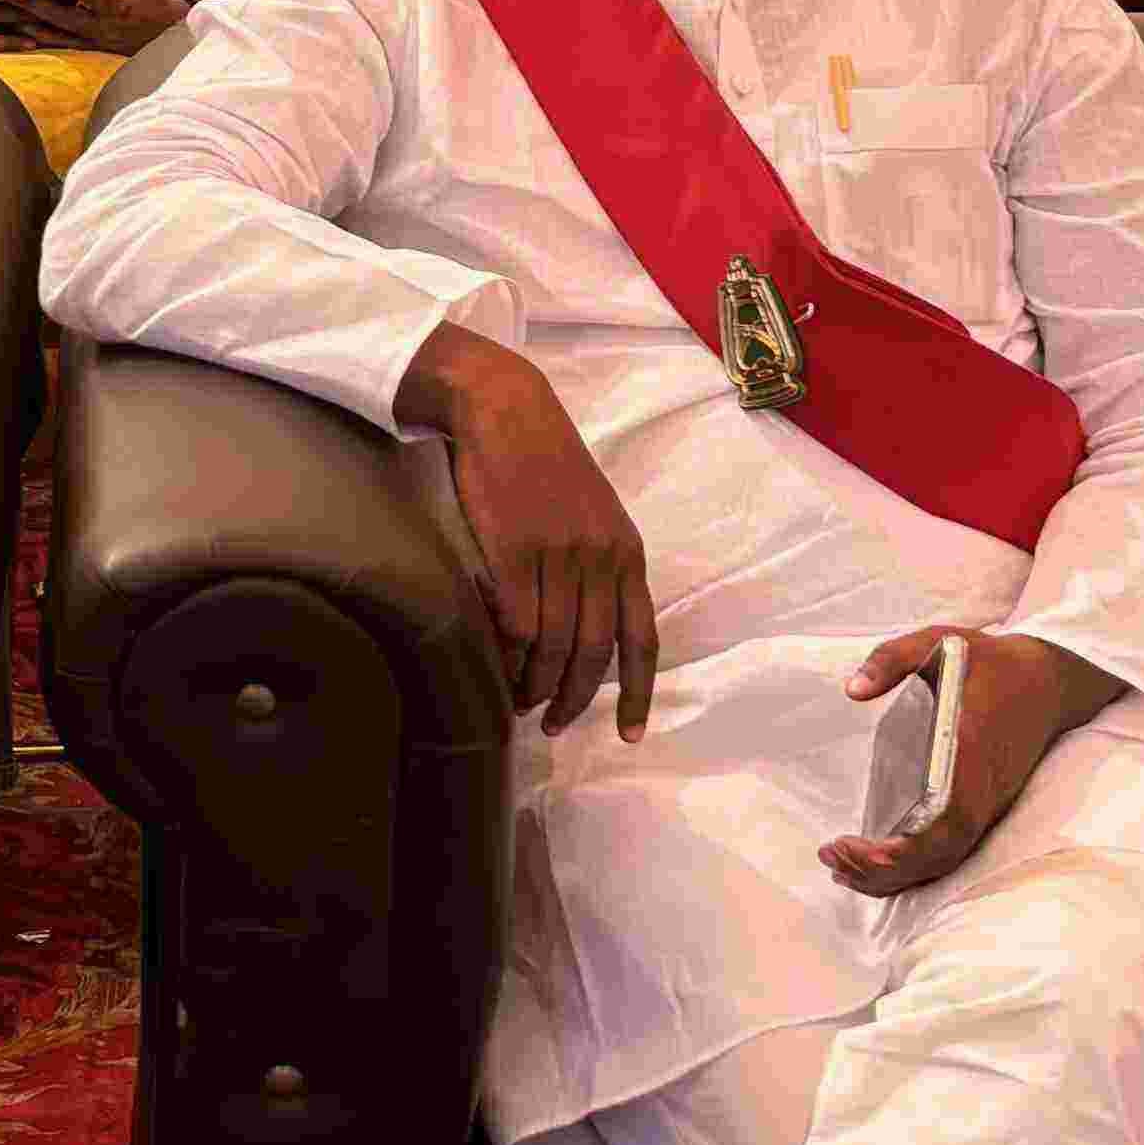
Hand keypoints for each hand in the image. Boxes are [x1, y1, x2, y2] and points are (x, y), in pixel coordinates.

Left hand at [8, 0, 186, 53]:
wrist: (163, 33)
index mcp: (118, 9)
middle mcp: (103, 29)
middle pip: (66, 19)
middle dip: (38, 6)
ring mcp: (94, 43)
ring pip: (58, 36)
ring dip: (32, 24)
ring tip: (8, 12)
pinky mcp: (88, 49)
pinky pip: (59, 45)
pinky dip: (40, 37)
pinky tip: (19, 29)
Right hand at [403, 326, 657, 736]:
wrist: (505, 410)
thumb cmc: (546, 462)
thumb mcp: (594, 512)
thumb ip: (601, 565)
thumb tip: (592, 629)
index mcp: (627, 552)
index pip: (642, 637)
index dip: (639, 692)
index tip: (631, 734)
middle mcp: (601, 557)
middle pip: (595, 653)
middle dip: (576, 700)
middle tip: (553, 724)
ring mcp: (559, 555)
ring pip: (555, 647)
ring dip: (538, 685)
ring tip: (521, 703)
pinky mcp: (514, 552)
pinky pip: (518, 625)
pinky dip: (510, 657)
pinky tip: (500, 667)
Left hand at [822, 628, 1101, 897]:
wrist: (1047, 681)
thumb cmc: (991, 663)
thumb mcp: (941, 641)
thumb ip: (892, 659)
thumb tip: (853, 689)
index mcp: (972, 754)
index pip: (947, 819)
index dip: (909, 847)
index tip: (865, 847)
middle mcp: (982, 793)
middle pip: (936, 856)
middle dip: (882, 869)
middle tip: (832, 853)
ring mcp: (985, 809)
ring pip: (940, 864)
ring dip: (890, 876)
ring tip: (838, 865)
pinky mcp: (981, 814)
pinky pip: (945, 857)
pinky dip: (907, 871)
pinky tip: (869, 866)